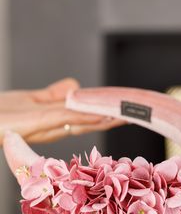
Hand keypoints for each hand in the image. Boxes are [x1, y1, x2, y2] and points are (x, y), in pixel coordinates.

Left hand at [0, 78, 123, 144]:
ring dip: (104, 119)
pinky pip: (66, 118)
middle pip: (86, 122)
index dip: (104, 115)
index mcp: (52, 122)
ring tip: (126, 117)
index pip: (84, 118)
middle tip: (134, 116)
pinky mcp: (34, 121)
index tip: (124, 112)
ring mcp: (44, 125)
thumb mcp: (30, 100)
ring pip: (81, 122)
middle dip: (110, 119)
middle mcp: (52, 127)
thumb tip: (76, 86)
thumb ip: (54, 95)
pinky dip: (86, 116)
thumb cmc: (0, 113)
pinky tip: (101, 115)